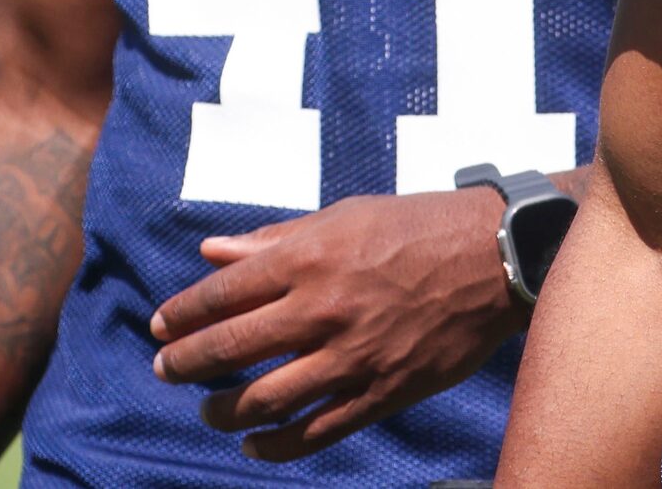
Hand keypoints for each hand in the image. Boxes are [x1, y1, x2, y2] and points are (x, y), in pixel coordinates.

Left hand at [149, 188, 519, 460]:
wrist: (499, 254)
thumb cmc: (420, 225)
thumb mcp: (346, 215)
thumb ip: (277, 239)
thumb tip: (213, 252)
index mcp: (310, 257)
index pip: (220, 294)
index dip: (181, 315)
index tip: (163, 327)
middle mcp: (322, 309)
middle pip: (228, 349)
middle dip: (184, 364)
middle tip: (168, 370)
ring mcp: (352, 356)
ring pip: (261, 401)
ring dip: (221, 410)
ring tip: (210, 409)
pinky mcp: (382, 391)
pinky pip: (313, 432)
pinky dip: (274, 445)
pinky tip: (255, 443)